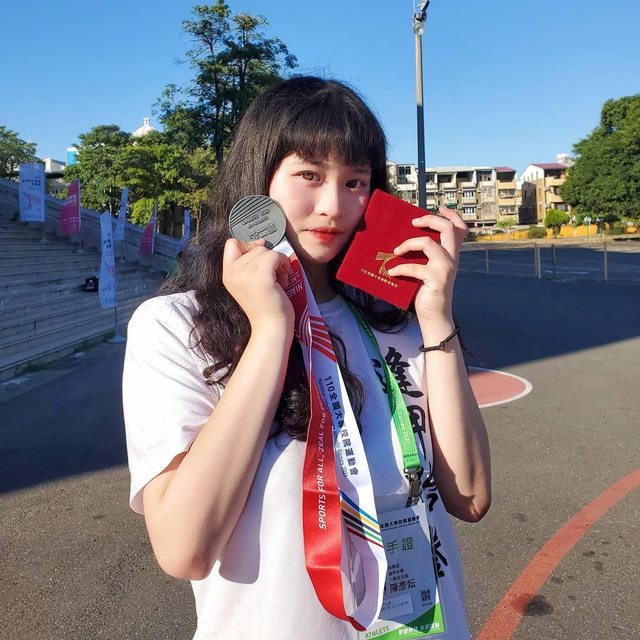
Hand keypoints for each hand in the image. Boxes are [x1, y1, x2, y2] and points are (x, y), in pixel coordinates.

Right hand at [222, 238, 293, 332]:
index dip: (248, 246)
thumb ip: (250, 263)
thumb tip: (260, 242)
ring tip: (278, 282)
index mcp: (227, 274)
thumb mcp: (250, 282)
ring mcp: (246, 274)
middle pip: (255, 247)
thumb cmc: (265, 307)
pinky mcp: (261, 277)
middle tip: (272, 279)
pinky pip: (276, 256)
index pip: (231, 243)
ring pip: (266, 251)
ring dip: (278, 264)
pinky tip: (283, 281)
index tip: (260, 260)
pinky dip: (284, 264)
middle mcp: (233, 272)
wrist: (271, 328)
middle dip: (268, 260)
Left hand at [387, 206, 466, 322]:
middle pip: (447, 229)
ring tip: (396, 251)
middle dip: (429, 219)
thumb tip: (402, 241)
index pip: (460, 229)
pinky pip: (415, 268)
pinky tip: (392, 272)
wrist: (434, 316)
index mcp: (451, 254)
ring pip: (429, 244)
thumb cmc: (428, 292)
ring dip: (408, 244)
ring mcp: (446, 268)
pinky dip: (400, 268)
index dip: (452, 215)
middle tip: (413, 222)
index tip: (439, 208)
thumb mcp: (429, 270)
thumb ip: (424, 256)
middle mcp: (452, 259)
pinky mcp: (437, 279)